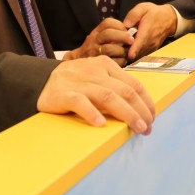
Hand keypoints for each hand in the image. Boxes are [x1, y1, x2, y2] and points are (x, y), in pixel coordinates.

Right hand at [37, 56, 154, 134]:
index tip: (153, 116)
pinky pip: (80, 103)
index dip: (146, 102)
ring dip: (127, 114)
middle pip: (125, 91)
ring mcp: (79, 82)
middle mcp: (95, 72)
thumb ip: (115, 87)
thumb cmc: (75, 82)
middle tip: (148, 128)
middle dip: (141, 111)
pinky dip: (92, 113)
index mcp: (106, 66)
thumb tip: (140, 108)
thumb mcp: (96, 77)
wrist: (41, 81)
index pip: (134, 84)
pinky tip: (101, 125)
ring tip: (137, 128)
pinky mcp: (64, 94)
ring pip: (108, 97)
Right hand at [64, 18, 133, 65]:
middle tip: (131, 40)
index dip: (120, 25)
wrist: (79, 60)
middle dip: (123, 36)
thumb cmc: (95, 47)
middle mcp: (94, 40)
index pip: (108, 22)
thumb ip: (112, 32)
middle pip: (108, 34)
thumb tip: (131, 32)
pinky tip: (122, 60)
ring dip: (121, 51)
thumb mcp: (99, 36)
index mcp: (96, 31)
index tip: (127, 30)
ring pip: (109, 48)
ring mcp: (94, 52)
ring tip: (126, 52)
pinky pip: (112, 62)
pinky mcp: (98, 63)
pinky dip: (120, 61)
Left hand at [123, 2, 177, 62]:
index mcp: (147, 30)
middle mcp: (150, 41)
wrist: (168, 19)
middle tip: (119, 45)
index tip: (130, 55)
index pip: (141, 41)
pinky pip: (142, 54)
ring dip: (130, 52)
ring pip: (139, 53)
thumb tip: (126, 24)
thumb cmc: (154, 13)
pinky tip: (130, 46)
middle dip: (127, 50)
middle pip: (138, 50)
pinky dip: (135, 52)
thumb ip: (133, 15)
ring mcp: (151, 47)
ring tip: (124, 44)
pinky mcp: (151, 50)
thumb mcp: (143, 8)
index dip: (135, 49)